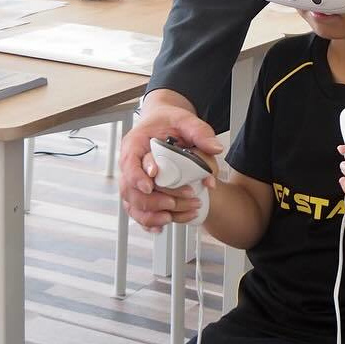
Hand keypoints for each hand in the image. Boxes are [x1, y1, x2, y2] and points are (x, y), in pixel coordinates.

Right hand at [118, 97, 224, 231]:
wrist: (163, 124)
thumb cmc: (168, 121)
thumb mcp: (185, 119)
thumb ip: (199, 132)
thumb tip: (215, 148)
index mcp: (135, 144)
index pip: (129, 163)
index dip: (138, 177)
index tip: (150, 186)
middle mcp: (130, 164)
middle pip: (130, 189)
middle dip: (154, 199)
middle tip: (176, 202)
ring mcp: (133, 180)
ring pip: (134, 204)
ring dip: (153, 214)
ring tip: (174, 216)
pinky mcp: (140, 192)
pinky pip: (139, 211)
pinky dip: (150, 221)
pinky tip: (164, 224)